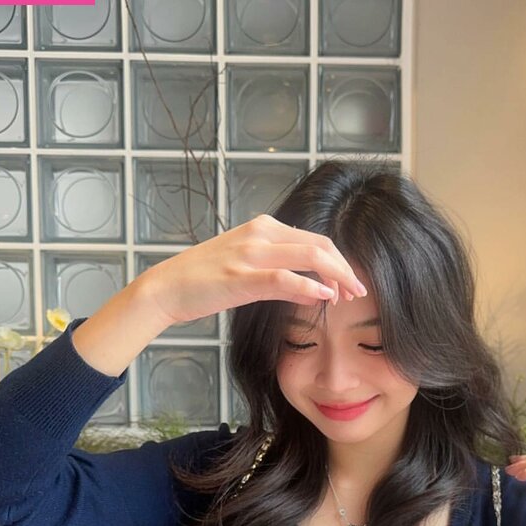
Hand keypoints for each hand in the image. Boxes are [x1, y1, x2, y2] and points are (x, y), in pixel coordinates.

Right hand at [137, 214, 367, 325]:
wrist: (166, 287)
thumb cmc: (205, 281)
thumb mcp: (246, 270)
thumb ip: (279, 276)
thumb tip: (309, 288)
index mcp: (264, 227)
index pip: (316, 240)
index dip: (340, 262)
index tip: (350, 285)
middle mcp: (261, 233)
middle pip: (321, 245)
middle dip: (346, 269)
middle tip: (359, 292)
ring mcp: (251, 253)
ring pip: (310, 256)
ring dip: (337, 277)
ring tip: (349, 297)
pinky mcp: (242, 276)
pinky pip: (285, 278)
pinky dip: (310, 287)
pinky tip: (325, 297)